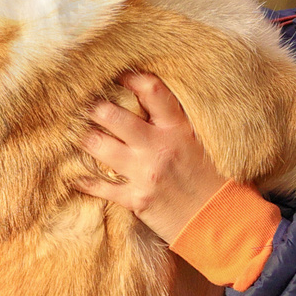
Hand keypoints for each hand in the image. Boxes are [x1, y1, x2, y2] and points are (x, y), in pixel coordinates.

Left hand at [75, 72, 227, 244]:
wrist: (221, 220)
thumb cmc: (214, 179)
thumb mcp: (202, 142)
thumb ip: (177, 123)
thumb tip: (151, 101)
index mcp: (178, 129)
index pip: (151, 90)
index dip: (130, 77)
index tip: (117, 74)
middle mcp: (158, 147)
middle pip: (114, 117)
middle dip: (94, 106)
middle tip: (83, 101)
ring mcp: (145, 174)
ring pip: (100, 147)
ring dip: (84, 137)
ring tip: (76, 131)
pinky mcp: (136, 199)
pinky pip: (101, 187)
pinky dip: (85, 180)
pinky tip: (74, 175)